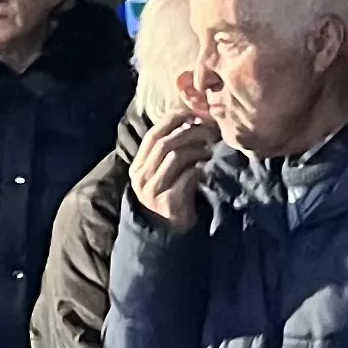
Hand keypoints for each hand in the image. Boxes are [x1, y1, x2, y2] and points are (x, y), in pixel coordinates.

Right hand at [129, 114, 222, 233]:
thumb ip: (168, 151)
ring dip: (197, 150)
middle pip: (165, 143)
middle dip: (190, 133)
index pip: (153, 134)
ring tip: (209, 151)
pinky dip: (199, 169)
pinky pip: (187, 176)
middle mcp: (141, 176)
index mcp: (138, 165)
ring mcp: (153, 189)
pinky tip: (206, 170)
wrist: (167, 232)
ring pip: (175, 156)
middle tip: (210, 133)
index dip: (173, 120)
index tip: (193, 115)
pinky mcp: (168, 201)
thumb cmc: (170, 196)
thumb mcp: (162, 173)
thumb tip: (191, 122)